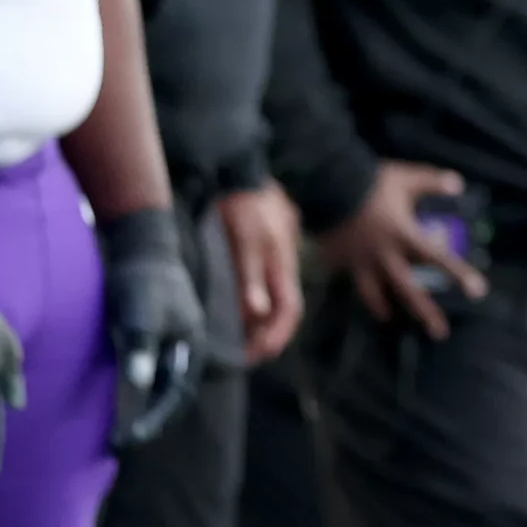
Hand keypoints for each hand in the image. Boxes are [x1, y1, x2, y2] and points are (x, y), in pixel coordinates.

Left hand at [101, 208, 207, 449]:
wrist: (139, 246)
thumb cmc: (140, 278)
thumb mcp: (139, 310)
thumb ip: (140, 345)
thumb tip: (139, 384)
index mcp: (191, 347)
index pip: (177, 397)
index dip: (155, 421)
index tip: (128, 440)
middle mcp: (187, 350)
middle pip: (174, 398)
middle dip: (152, 423)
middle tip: (120, 445)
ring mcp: (173, 345)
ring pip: (164, 388)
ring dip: (145, 411)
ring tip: (117, 432)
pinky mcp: (156, 339)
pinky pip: (152, 375)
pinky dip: (139, 393)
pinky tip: (117, 401)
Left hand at [217, 182, 304, 365]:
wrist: (241, 168)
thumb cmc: (242, 204)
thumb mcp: (244, 241)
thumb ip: (249, 278)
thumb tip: (256, 314)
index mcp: (281, 266)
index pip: (288, 312)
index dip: (276, 337)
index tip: (256, 357)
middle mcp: (281, 266)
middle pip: (283, 310)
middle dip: (267, 337)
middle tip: (244, 357)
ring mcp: (274, 258)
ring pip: (273, 299)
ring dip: (260, 323)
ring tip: (239, 341)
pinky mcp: (264, 251)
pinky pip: (263, 286)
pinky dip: (253, 305)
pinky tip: (238, 311)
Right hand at [319, 162, 486, 338]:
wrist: (328, 186)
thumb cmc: (370, 181)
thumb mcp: (405, 178)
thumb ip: (431, 181)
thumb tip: (459, 182)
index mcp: (404, 237)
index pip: (438, 260)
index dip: (459, 275)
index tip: (478, 292)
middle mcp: (384, 256)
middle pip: (409, 291)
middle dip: (426, 313)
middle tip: (440, 333)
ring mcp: (359, 263)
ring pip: (373, 294)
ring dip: (382, 307)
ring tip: (388, 317)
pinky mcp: (337, 263)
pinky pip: (347, 279)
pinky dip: (352, 285)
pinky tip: (356, 290)